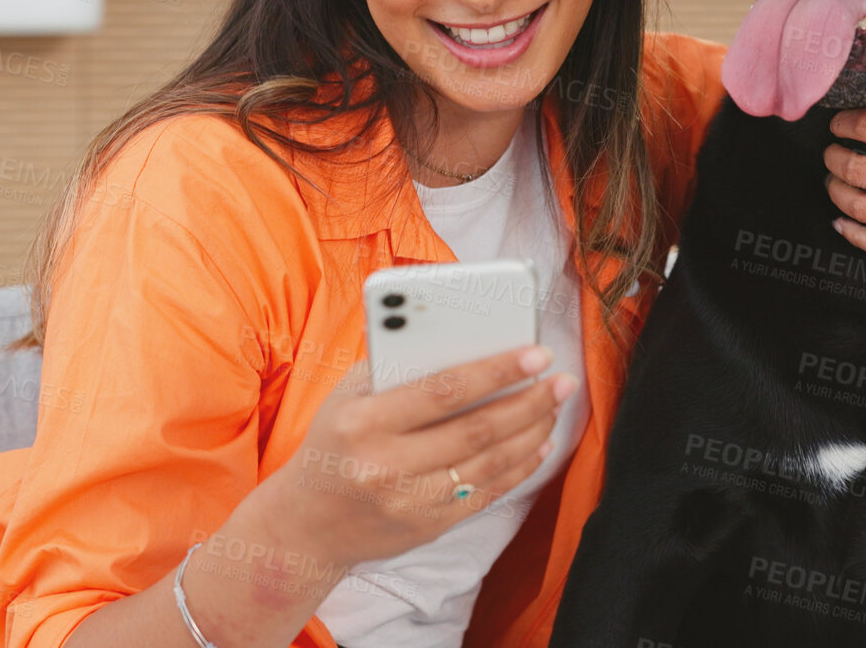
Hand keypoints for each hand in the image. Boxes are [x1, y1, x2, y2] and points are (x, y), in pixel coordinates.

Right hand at [248, 344, 576, 570]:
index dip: (496, 370)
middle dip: (528, 401)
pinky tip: (537, 445)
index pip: (443, 390)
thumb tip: (466, 339)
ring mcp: (409, 502)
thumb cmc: (332, 443)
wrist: (305, 526)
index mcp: (363, 422)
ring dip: (531, 432)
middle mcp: (385, 465)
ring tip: (554, 406)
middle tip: (561, 380)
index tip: (535, 353)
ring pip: (488, 462)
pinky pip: (485, 493)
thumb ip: (396, 367)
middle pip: (475, 428)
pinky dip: (518, 468)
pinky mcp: (427, 527)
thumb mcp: (346, 397)